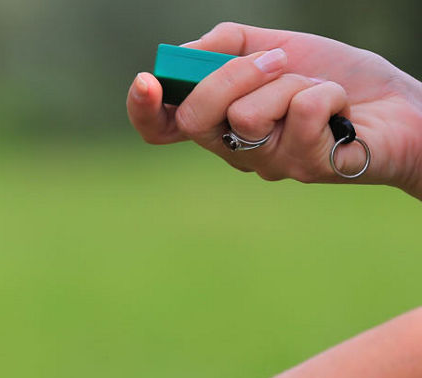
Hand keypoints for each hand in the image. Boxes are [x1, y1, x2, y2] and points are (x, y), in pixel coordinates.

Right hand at [127, 22, 421, 196]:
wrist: (399, 104)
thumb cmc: (335, 76)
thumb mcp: (276, 45)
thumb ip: (226, 45)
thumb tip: (187, 55)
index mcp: (219, 121)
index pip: (161, 128)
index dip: (143, 110)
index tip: (146, 81)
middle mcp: (235, 149)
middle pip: (194, 119)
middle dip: (232, 75)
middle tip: (278, 60)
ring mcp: (268, 164)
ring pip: (248, 115)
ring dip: (292, 83)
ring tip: (319, 89)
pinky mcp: (304, 168)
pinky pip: (300, 113)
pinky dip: (327, 93)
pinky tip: (342, 108)